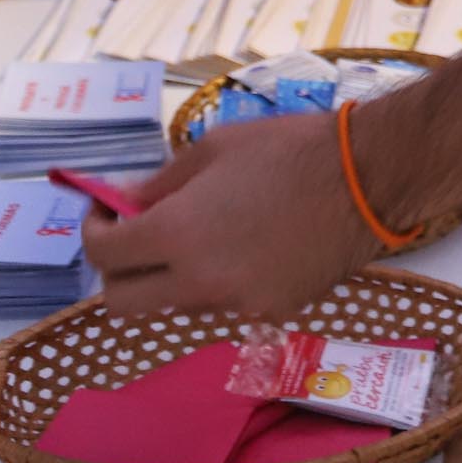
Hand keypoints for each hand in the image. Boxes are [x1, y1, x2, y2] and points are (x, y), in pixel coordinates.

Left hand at [85, 111, 370, 320]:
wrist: (368, 179)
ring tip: (207, 234)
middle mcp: (198, 280)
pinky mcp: (270, 313)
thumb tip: (122, 203)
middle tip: (135, 238)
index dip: (93, 229)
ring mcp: (234, 304)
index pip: (104, 252)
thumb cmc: (290, 150)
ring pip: (175, 304)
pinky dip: (221, 281)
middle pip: (123, 303)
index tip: (105, 211)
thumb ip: (159, 184)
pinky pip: (224, 304)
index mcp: (177, 233)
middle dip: (116, 271)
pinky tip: (252, 246)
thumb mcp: (214, 149)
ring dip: (172, 276)